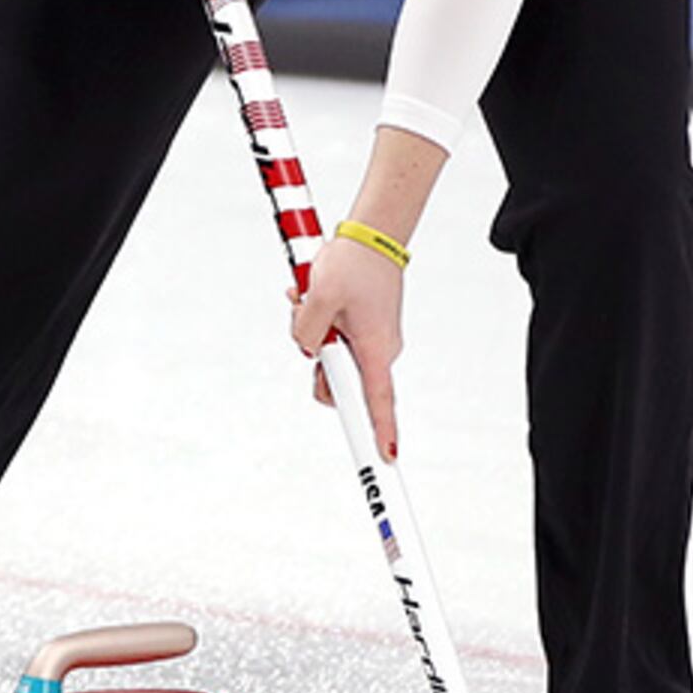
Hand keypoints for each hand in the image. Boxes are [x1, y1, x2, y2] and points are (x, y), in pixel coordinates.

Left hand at [290, 232, 406, 460]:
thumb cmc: (353, 263)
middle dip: (315, 360)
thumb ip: (306, 332)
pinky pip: (334, 337)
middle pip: (339, 380)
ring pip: (331, 356)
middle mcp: (377, 350)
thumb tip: (306, 349)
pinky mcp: (362, 327)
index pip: (379, 402)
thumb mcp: (318, 298)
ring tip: (308, 299)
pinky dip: (320, 322)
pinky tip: (311, 297)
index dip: (381, 432)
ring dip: (313, 333)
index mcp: (375, 349)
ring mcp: (370, 340)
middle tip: (307, 324)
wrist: (372, 235)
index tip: (386, 457)